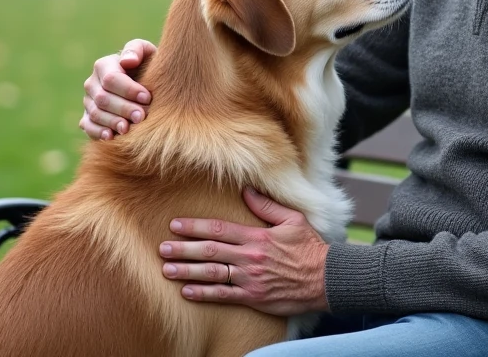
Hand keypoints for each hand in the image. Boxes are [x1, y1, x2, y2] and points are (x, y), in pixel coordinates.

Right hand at [80, 39, 155, 139]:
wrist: (147, 86)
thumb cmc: (148, 67)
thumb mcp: (147, 53)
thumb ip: (136, 50)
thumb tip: (127, 61)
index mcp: (103, 65)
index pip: (111, 78)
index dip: (128, 89)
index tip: (147, 97)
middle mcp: (92, 83)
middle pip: (103, 98)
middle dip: (123, 108)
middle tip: (141, 116)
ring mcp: (88, 102)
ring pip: (95, 113)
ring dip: (112, 122)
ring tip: (129, 129)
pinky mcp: (88, 119)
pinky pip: (88, 127)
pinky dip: (98, 132)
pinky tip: (111, 136)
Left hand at [159, 188, 329, 316]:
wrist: (326, 279)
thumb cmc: (310, 248)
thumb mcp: (293, 219)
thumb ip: (267, 206)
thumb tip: (246, 190)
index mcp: (256, 236)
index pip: (218, 229)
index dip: (195, 227)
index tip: (175, 225)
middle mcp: (249, 257)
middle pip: (209, 251)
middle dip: (183, 249)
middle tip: (162, 248)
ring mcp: (249, 279)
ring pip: (211, 274)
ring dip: (186, 271)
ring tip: (166, 269)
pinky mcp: (253, 297)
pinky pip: (223, 296)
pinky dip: (203, 293)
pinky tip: (186, 291)